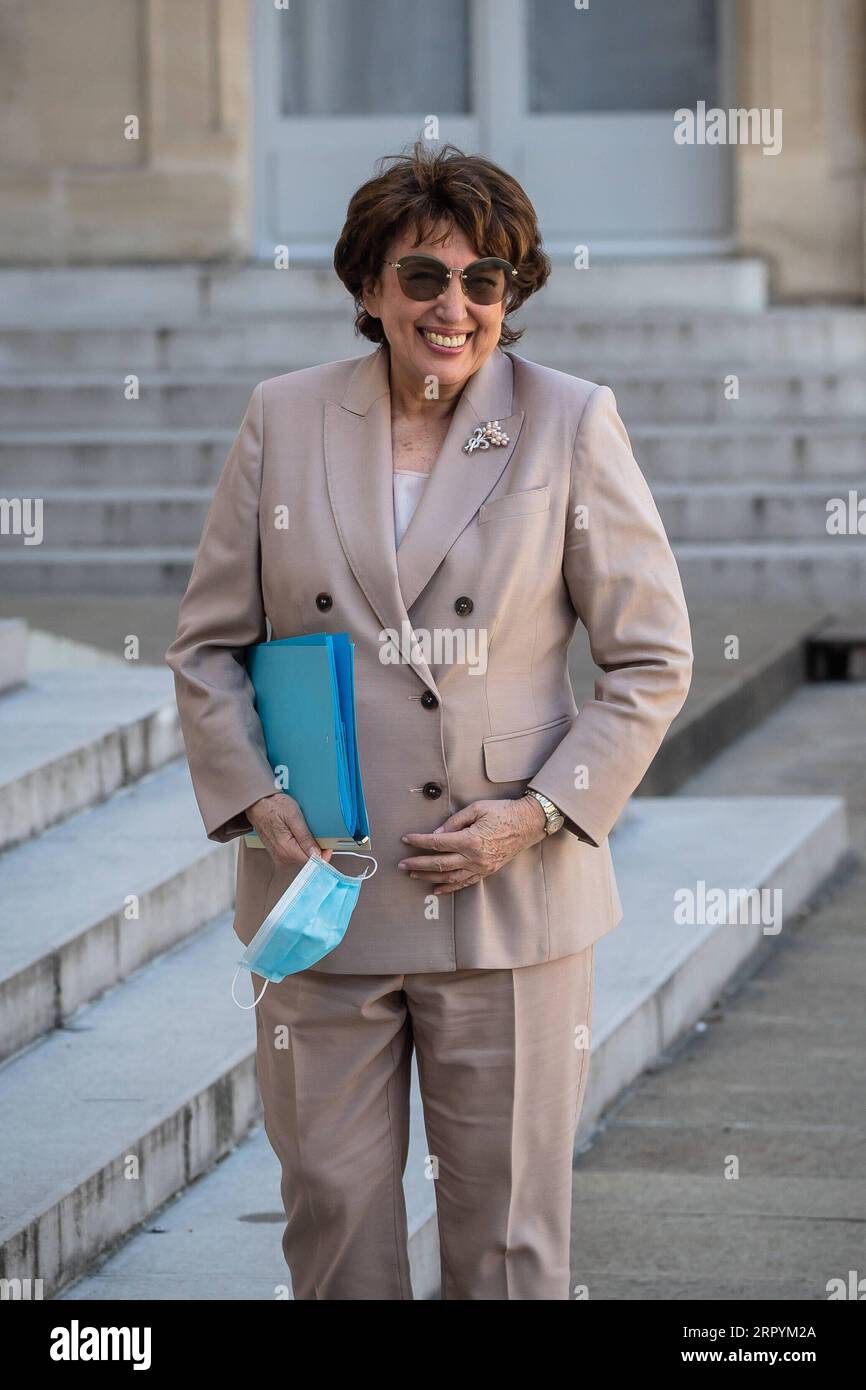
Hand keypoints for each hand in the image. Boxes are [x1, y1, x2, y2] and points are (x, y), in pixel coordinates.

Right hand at [246, 792, 332, 868]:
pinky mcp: (279, 854)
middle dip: (317, 851)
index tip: (328, 846)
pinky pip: (296, 855)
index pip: (312, 862)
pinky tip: (300, 837)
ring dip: (309, 849)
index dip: (323, 854)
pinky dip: (302, 848)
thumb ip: (305, 837)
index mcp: (286, 850)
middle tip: (318, 835)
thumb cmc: (273, 807)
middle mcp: (282, 858)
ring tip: (306, 833)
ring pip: (303, 859)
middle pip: (308, 861)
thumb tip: (317, 853)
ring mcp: (280, 857)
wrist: (257, 805)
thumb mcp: (294, 816)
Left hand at [398, 795, 546, 894]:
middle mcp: (474, 857)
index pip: (437, 843)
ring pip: (449, 877)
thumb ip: (454, 822)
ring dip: (428, 877)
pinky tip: (436, 889)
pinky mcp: (486, 872)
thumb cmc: (502, 812)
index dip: (419, 841)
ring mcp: (480, 867)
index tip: (406, 840)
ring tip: (413, 875)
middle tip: (402, 865)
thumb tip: (436, 834)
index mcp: (470, 839)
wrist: (527, 824)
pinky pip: (464, 883)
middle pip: (439, 864)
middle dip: (417, 864)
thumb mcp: (476, 809)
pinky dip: (448, 888)